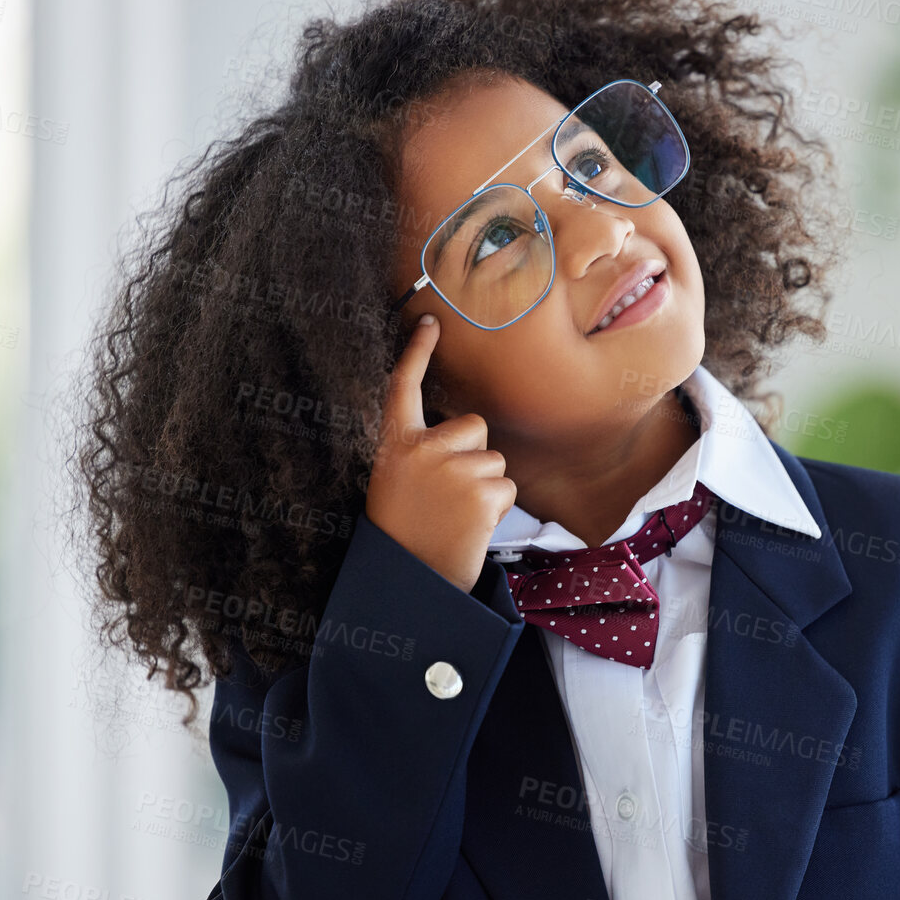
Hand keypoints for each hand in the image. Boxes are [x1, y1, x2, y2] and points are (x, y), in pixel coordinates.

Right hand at [365, 315, 516, 592]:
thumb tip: (467, 430)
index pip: (403, 387)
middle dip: (474, 454)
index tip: (431, 321)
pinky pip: (506, 487)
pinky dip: (497, 508)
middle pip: (474, 426)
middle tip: (449, 493)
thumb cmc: (407, 529)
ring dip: (486, 486)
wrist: (411, 579)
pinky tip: (472, 525)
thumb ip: (421, 450)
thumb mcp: (397, 481)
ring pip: (494, 459)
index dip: (416, 352)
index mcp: (393, 444)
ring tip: (457, 513)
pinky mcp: (480, 491)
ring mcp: (452, 468)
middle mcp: (420, 449)